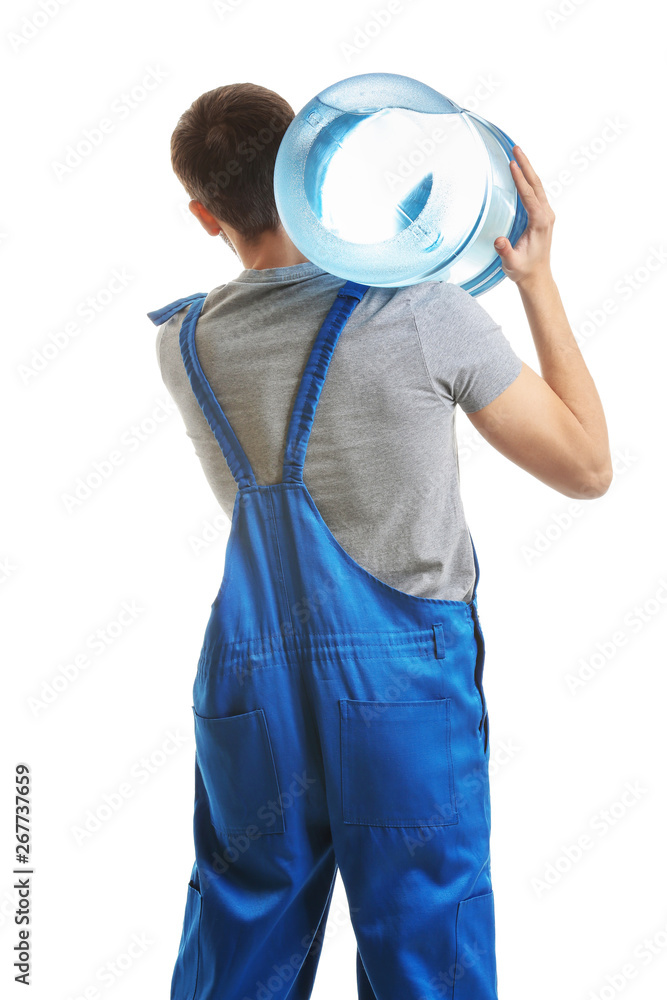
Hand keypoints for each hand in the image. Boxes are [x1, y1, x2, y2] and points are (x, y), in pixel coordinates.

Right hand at [494, 145, 555, 287]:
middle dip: (526, 165)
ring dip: (528, 169)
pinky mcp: (542, 215)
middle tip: (515, 147)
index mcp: (539, 222)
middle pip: (536, 184)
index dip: (520, 179)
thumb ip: (505, 251)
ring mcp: (546, 214)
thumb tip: (499, 241)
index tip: (512, 164)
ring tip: (517, 154)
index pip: (529, 195)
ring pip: (537, 186)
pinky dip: (528, 180)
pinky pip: (535, 192)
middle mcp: (546, 215)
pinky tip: (521, 173)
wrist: (536, 277)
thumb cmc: (523, 270)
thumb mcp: (512, 263)